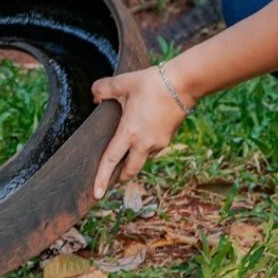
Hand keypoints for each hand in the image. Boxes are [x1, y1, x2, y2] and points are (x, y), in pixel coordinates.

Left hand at [91, 66, 191, 198]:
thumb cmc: (152, 83)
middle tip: (111, 179)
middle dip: (120, 177)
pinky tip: (141, 137)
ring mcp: (158, 143)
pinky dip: (144, 148)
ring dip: (133, 160)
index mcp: (129, 132)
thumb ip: (103, 89)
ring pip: (142, 159)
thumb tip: (94, 96)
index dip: (102, 178)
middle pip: (130, 170)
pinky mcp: (168, 139)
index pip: (111, 160)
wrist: (183, 84)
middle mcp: (144, 143)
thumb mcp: (123, 83)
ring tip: (125, 153)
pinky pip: (152, 149)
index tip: (97, 194)